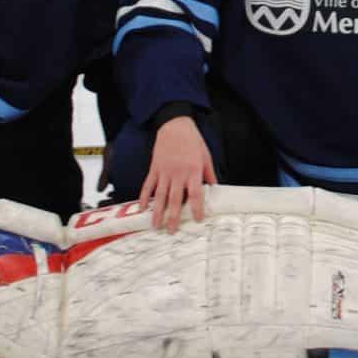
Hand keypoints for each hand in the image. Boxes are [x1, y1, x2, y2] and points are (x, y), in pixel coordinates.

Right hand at [142, 114, 215, 228]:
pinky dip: (144, 197)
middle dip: (173, 217)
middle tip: (172, 232)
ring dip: (158, 212)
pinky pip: (148, 185)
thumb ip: (209, 174)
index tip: (197, 220)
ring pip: (160, 196)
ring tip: (156, 226)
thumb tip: (215, 189)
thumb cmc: (193, 141)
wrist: (175, 125)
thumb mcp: (206, 156)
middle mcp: (178, 174)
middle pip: (176, 199)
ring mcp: (164, 172)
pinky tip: (142, 208)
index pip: (196, 194)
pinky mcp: (154, 168)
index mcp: (193, 171)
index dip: (196, 208)